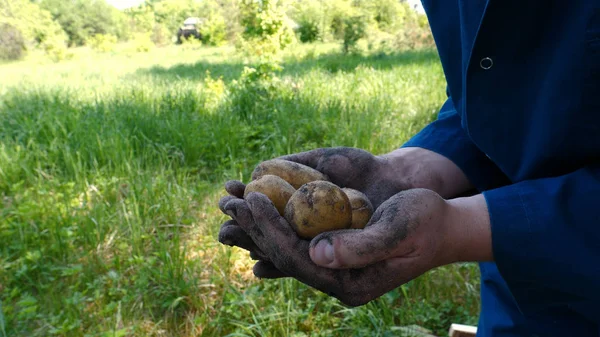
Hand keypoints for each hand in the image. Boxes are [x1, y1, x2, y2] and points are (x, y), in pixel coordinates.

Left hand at [218, 146, 473, 278]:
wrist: (442, 225)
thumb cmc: (425, 223)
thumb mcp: (398, 230)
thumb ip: (362, 247)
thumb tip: (317, 254)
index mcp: (350, 282)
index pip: (297, 259)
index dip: (270, 230)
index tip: (251, 200)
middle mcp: (336, 279)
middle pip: (283, 255)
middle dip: (254, 228)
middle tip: (227, 201)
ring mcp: (334, 266)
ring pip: (285, 247)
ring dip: (256, 225)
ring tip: (231, 202)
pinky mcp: (334, 251)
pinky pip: (296, 239)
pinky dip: (274, 222)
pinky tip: (254, 210)